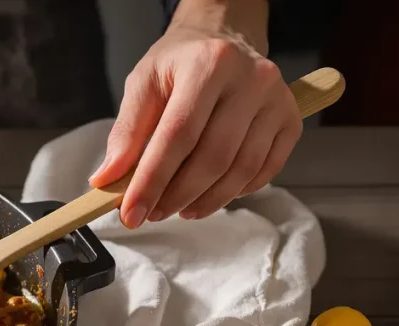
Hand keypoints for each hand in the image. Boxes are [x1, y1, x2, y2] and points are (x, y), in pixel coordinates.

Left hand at [90, 4, 301, 227]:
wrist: (222, 38)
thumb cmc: (178, 64)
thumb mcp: (143, 85)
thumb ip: (126, 133)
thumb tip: (108, 180)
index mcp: (208, 64)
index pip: (177, 135)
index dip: (152, 180)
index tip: (131, 213)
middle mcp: (250, 79)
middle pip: (212, 157)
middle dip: (177, 196)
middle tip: (152, 214)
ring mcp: (276, 100)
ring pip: (241, 170)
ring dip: (205, 201)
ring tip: (178, 209)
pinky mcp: (290, 120)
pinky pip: (265, 171)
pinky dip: (234, 192)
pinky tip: (209, 195)